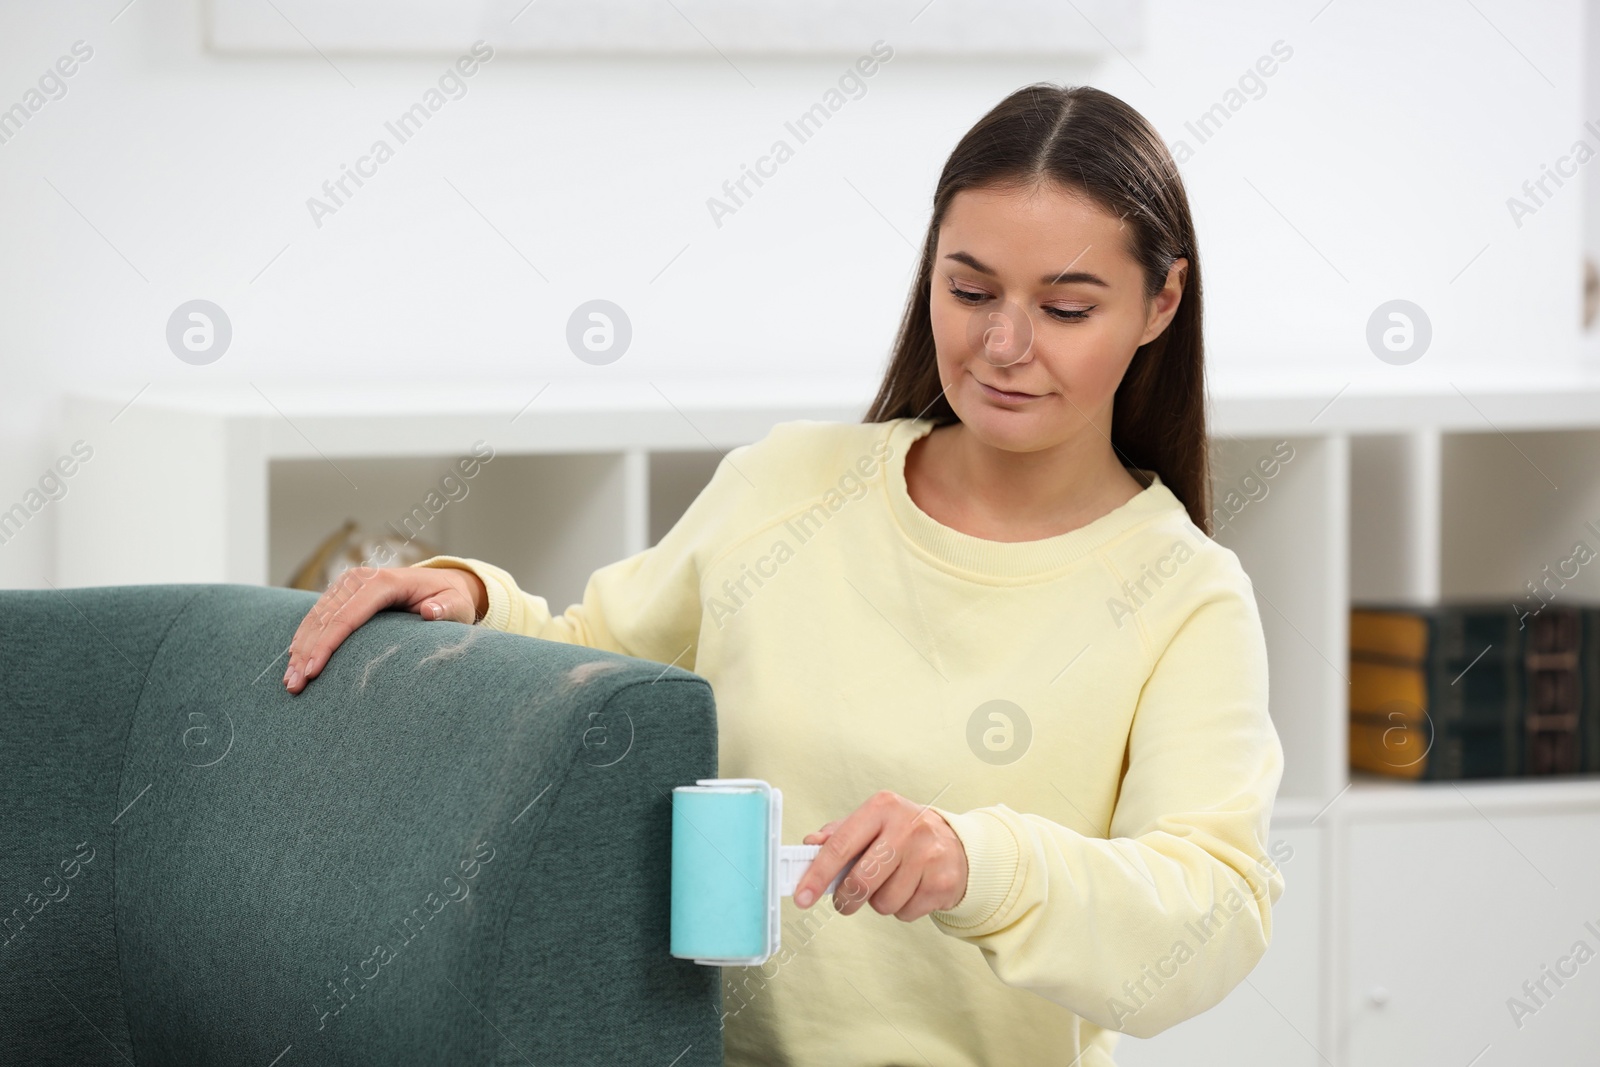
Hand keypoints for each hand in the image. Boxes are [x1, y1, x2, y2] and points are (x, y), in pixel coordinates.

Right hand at [282, 564, 487, 694]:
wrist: (443, 584)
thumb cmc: (450, 599)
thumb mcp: (457, 605)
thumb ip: (447, 609)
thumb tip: (430, 613)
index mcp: (383, 582)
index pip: (347, 616)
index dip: (327, 644)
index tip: (313, 670)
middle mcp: (360, 579)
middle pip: (325, 619)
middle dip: (306, 653)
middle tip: (294, 685)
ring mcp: (347, 585)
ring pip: (314, 618)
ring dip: (299, 649)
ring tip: (289, 681)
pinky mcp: (341, 593)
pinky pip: (316, 616)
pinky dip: (303, 638)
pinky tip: (294, 661)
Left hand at [794, 790, 968, 921]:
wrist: (958, 845)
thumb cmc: (904, 834)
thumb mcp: (872, 823)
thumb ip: (839, 834)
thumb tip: (810, 844)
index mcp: (882, 807)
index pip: (840, 845)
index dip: (817, 874)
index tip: (801, 897)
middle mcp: (907, 827)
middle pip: (861, 881)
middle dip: (846, 899)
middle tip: (845, 901)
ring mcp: (928, 855)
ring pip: (883, 903)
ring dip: (879, 902)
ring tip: (891, 884)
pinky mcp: (943, 882)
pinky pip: (905, 913)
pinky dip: (902, 908)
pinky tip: (911, 889)